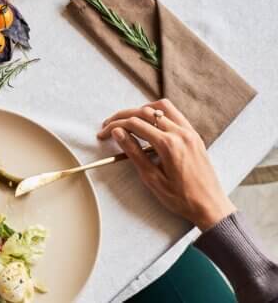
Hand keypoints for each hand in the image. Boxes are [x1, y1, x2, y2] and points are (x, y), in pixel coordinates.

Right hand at [97, 99, 235, 230]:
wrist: (211, 207)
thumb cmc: (181, 198)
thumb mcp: (152, 179)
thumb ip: (134, 152)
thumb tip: (118, 132)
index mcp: (168, 145)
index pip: (134, 124)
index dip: (115, 126)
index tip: (103, 133)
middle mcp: (180, 133)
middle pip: (145, 112)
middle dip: (123, 116)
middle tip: (109, 124)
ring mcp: (189, 132)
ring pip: (161, 107)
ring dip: (141, 110)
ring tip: (129, 121)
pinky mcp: (194, 135)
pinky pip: (175, 114)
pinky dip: (158, 113)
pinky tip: (150, 123)